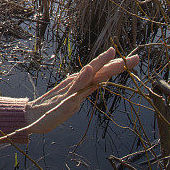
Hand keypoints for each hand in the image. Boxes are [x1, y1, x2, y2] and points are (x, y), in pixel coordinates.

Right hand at [24, 47, 138, 134]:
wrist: (32, 116)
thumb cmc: (53, 108)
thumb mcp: (75, 98)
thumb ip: (86, 89)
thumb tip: (101, 81)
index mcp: (80, 81)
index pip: (102, 70)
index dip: (117, 64)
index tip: (134, 59)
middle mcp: (77, 81)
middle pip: (100, 70)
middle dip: (117, 63)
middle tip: (137, 57)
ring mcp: (71, 89)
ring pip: (90, 75)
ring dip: (102, 64)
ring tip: (113, 54)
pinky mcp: (66, 99)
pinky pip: (75, 87)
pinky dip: (83, 77)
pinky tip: (90, 69)